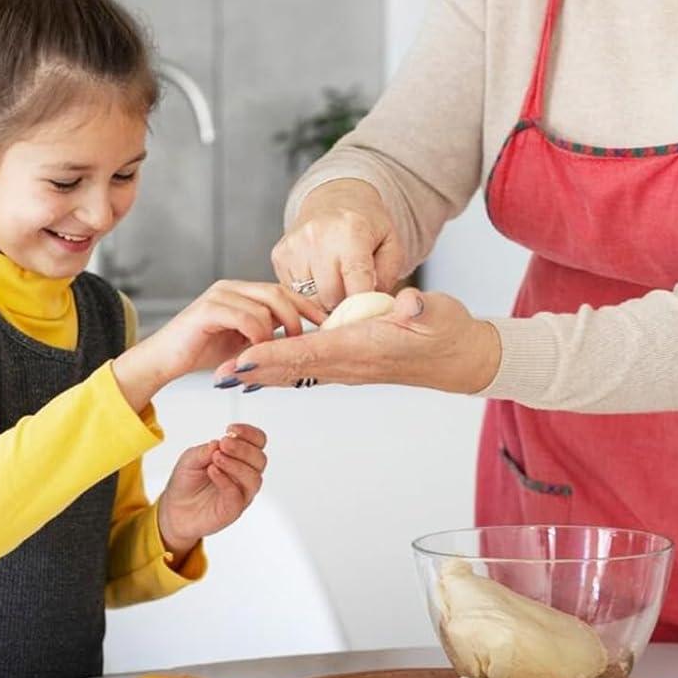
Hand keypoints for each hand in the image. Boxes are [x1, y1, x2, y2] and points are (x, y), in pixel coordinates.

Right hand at [112, 281, 325, 411]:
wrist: (164, 361)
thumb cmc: (202, 352)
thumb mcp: (244, 341)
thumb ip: (267, 333)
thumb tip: (299, 337)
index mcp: (241, 292)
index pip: (283, 290)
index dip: (308, 305)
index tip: (328, 322)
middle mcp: (231, 288)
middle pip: (278, 292)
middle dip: (297, 317)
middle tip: (302, 342)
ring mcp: (219, 296)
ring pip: (264, 306)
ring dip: (275, 332)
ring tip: (274, 352)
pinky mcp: (208, 309)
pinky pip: (246, 317)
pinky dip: (257, 335)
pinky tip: (254, 351)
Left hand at [156, 424, 268, 560]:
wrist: (174, 508)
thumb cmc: (187, 481)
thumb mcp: (190, 459)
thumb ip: (205, 451)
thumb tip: (218, 443)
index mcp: (240, 458)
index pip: (258, 443)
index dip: (249, 434)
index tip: (231, 429)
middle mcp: (245, 475)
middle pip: (260, 459)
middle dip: (243, 449)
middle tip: (224, 443)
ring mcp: (241, 494)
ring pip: (254, 478)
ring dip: (236, 464)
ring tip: (216, 458)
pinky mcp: (232, 510)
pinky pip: (237, 496)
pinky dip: (225, 481)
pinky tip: (212, 471)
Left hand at [212, 288, 501, 396]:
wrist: (461, 358)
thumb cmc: (448, 332)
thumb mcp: (438, 313)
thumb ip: (420, 308)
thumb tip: (408, 301)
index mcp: (364, 347)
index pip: (310, 352)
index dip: (275, 356)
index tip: (243, 361)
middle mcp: (350, 364)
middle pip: (292, 369)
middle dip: (254, 373)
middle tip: (215, 376)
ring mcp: (349, 368)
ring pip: (295, 373)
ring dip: (261, 374)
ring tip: (225, 376)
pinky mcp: (350, 365)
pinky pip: (307, 370)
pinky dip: (279, 370)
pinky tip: (260, 370)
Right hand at [272, 179, 405, 310]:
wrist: (335, 198)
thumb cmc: (366, 225)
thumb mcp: (391, 245)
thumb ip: (388, 277)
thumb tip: (372, 308)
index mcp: (352, 232)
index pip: (356, 283)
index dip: (362, 306)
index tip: (366, 313)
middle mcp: (318, 237)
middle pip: (330, 297)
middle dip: (343, 303)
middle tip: (351, 293)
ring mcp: (294, 246)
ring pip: (309, 299)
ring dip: (324, 299)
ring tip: (335, 281)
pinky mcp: (279, 255)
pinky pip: (293, 292)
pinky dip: (307, 292)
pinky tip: (318, 276)